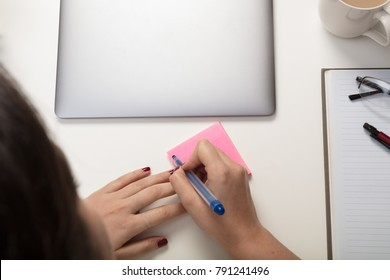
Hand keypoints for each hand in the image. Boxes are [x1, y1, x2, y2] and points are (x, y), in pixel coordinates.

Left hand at [84, 167, 183, 258]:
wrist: (67, 231)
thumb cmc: (91, 243)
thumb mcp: (118, 255)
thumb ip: (141, 247)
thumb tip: (161, 240)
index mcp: (129, 225)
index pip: (160, 214)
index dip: (176, 208)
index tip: (186, 204)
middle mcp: (123, 208)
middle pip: (153, 194)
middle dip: (171, 187)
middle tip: (184, 182)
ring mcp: (113, 198)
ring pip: (141, 184)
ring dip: (158, 177)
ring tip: (171, 173)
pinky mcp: (103, 191)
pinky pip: (123, 179)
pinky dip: (135, 173)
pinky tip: (145, 170)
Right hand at [170, 140, 297, 258]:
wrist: (244, 235)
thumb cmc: (222, 225)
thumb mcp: (192, 206)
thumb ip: (179, 184)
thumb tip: (176, 173)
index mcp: (223, 172)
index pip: (203, 147)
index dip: (191, 160)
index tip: (189, 176)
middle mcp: (234, 167)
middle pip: (209, 150)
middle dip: (197, 163)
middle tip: (195, 183)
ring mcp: (239, 171)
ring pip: (215, 156)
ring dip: (204, 168)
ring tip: (203, 189)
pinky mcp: (240, 176)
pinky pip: (222, 164)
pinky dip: (213, 172)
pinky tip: (211, 189)